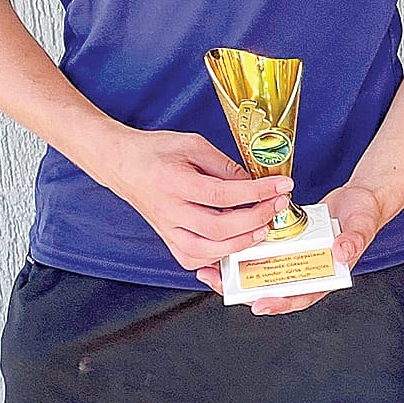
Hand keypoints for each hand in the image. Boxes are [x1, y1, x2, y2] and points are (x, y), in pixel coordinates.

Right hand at [97, 128, 290, 270]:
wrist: (122, 164)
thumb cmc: (155, 151)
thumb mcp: (192, 144)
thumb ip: (223, 164)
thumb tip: (250, 182)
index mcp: (175, 183)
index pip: (223, 193)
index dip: (256, 192)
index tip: (281, 185)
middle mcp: (170, 212)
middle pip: (218, 227)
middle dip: (256, 218)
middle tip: (277, 205)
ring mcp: (167, 230)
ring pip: (206, 250)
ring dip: (240, 242)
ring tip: (262, 227)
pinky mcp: (167, 239)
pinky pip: (193, 258)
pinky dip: (216, 256)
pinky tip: (234, 243)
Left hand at [196, 181, 386, 314]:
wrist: (359, 197)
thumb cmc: (363, 215)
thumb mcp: (361, 226)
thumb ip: (354, 240)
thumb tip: (342, 253)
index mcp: (324, 276)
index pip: (299, 297)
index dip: (279, 303)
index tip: (259, 304)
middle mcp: (305, 271)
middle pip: (272, 289)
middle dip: (244, 291)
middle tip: (219, 283)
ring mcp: (293, 258)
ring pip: (262, 273)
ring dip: (237, 273)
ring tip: (210, 270)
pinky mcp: (285, 243)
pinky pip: (262, 252)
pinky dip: (244, 252)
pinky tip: (223, 246)